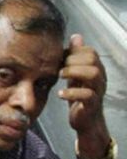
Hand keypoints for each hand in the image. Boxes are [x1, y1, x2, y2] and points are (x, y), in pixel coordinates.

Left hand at [60, 34, 109, 155]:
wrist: (85, 122)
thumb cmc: (79, 96)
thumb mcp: (74, 74)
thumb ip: (75, 57)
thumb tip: (76, 36)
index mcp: (96, 69)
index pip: (90, 51)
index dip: (74, 52)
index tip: (61, 59)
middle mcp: (100, 79)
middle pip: (92, 59)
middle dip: (73, 61)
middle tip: (59, 69)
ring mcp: (98, 92)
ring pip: (93, 74)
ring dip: (73, 72)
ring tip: (60, 77)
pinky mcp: (92, 105)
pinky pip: (88, 95)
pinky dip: (72, 93)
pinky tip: (61, 94)